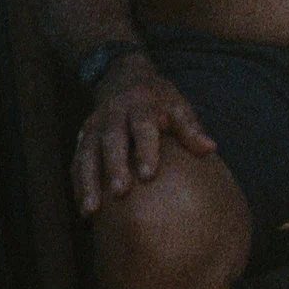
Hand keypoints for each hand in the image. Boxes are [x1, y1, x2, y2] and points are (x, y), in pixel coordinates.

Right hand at [71, 54, 216, 216]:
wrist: (125, 78)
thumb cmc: (159, 100)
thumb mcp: (178, 106)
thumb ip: (191, 128)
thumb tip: (210, 149)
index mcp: (141, 105)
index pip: (143, 126)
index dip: (145, 150)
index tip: (148, 175)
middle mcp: (114, 114)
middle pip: (112, 140)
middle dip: (114, 166)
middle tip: (120, 192)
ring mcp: (95, 126)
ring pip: (88, 153)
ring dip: (88, 181)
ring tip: (92, 210)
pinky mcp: (83, 138)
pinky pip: (78, 162)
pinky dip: (79, 185)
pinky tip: (85, 210)